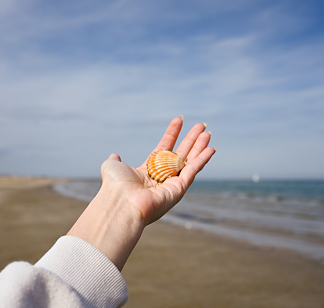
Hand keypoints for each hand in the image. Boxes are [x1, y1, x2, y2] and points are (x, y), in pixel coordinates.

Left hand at [100, 116, 214, 224]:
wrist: (122, 203)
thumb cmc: (115, 186)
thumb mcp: (112, 167)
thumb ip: (115, 160)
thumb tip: (115, 156)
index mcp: (148, 171)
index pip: (164, 147)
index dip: (172, 133)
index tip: (180, 119)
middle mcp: (162, 177)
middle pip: (181, 153)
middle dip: (191, 139)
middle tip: (201, 125)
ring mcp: (172, 184)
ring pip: (190, 160)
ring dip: (199, 146)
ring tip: (207, 132)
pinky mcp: (179, 189)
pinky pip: (193, 171)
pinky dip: (203, 159)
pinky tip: (211, 148)